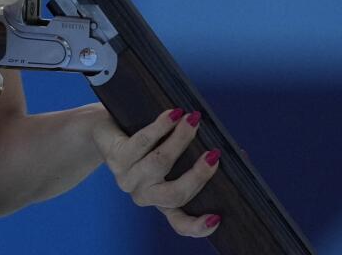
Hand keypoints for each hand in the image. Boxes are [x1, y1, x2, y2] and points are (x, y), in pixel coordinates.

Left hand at [92, 106, 222, 236]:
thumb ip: (200, 158)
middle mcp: (144, 195)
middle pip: (174, 195)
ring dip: (180, 140)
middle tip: (214, 154)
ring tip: (193, 120)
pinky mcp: (116, 158)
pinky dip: (160, 127)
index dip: (197, 226)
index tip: (216, 218)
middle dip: (197, 176)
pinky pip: (142, 143)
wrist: (103, 129)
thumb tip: (238, 153)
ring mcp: (128, 178)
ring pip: (159, 164)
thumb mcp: (175, 154)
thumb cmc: (147, 143)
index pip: (180, 223)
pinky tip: (172, 114)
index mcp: (161, 201)